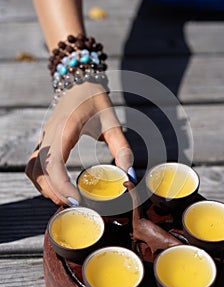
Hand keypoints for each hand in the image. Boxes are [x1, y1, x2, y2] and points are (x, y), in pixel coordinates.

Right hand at [25, 82, 133, 204]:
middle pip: (39, 171)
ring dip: (45, 187)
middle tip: (76, 204)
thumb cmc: (96, 100)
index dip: (61, 185)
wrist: (79, 82)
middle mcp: (49, 135)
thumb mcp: (113, 123)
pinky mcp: (43, 142)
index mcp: (65, 129)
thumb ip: (122, 149)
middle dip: (55, 192)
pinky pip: (33, 165)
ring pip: (32, 169)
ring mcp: (43, 138)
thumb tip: (128, 176)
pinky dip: (42, 180)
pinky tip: (57, 186)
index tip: (77, 199)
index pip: (53, 163)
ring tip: (66, 197)